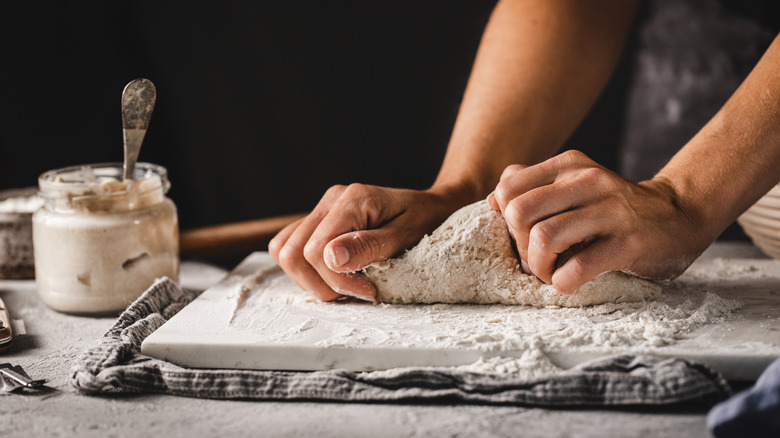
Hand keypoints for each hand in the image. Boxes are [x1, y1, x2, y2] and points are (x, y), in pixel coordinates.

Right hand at [269, 183, 469, 300]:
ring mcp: (322, 209)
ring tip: (346, 285)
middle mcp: (331, 200)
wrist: (433, 207)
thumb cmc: (426, 220)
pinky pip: (291, 246)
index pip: (315, 251)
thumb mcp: (406, 235)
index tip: (367, 291)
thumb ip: (368, 246)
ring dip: (310, 279)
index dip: (336, 281)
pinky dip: (306, 268)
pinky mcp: (320, 221)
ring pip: (285, 252)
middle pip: (292, 254)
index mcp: (352, 200)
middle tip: (356, 292)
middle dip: (321, 284)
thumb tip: (330, 258)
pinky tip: (335, 276)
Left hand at [488, 150, 711, 293]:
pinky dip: (563, 282)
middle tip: (535, 259)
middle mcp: (588, 180)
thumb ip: (532, 185)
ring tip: (551, 273)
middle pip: (519, 212)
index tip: (524, 237)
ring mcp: (611, 210)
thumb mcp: (574, 184)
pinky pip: (577, 267)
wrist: (678, 215)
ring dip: (539, 267)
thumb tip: (493, 200)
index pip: (507, 188)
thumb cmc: (613, 207)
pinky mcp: (629, 242)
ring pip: (544, 238)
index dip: (505, 220)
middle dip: (518, 245)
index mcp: (569, 165)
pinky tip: (569, 282)